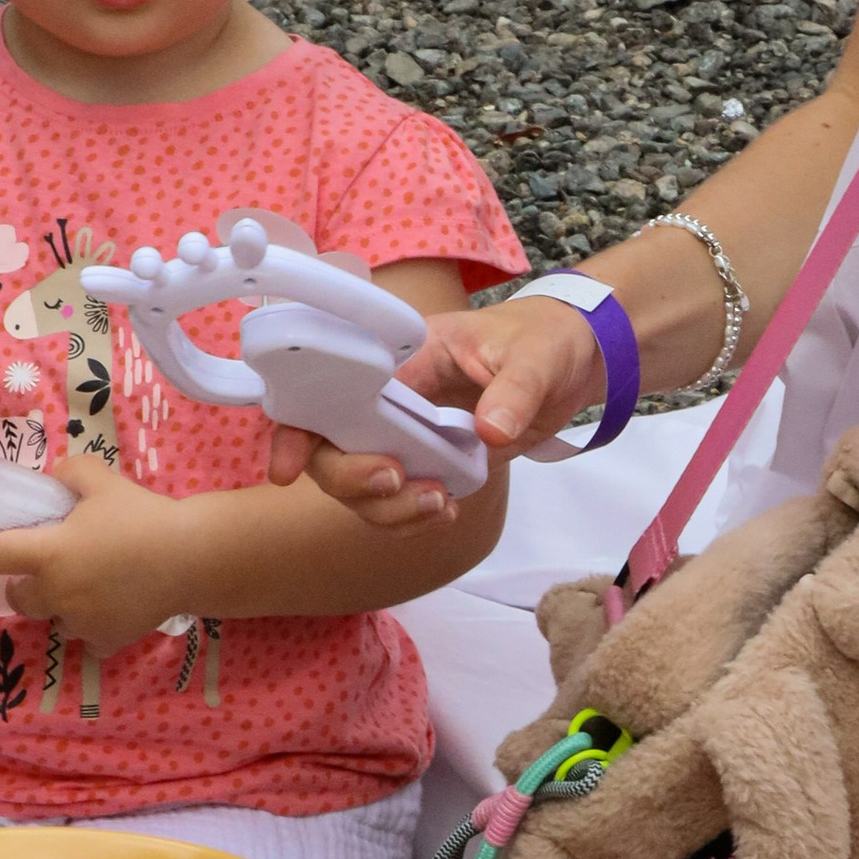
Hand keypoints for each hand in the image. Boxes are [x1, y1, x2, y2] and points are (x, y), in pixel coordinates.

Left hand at [0, 446, 199, 650]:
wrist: (189, 557)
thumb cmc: (141, 515)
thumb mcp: (102, 480)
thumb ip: (68, 474)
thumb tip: (52, 479)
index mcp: (48, 553)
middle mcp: (56, 593)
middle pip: (18, 597)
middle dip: (22, 584)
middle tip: (43, 567)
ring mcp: (81, 621)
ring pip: (54, 618)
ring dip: (60, 604)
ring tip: (89, 584)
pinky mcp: (107, 640)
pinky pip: (88, 637)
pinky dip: (93, 625)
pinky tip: (112, 606)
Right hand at [273, 293, 600, 532]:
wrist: (569, 362)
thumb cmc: (543, 340)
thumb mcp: (536, 357)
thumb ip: (515, 391)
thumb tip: (490, 430)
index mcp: (399, 354)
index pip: (328, 387)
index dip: (298, 429)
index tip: (289, 470)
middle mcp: (388, 396)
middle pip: (332, 449)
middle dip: (353, 478)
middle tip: (398, 481)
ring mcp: (404, 434)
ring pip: (362, 485)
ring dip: (389, 508)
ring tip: (440, 504)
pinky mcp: (428, 462)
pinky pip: (397, 501)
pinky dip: (413, 517)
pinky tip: (448, 512)